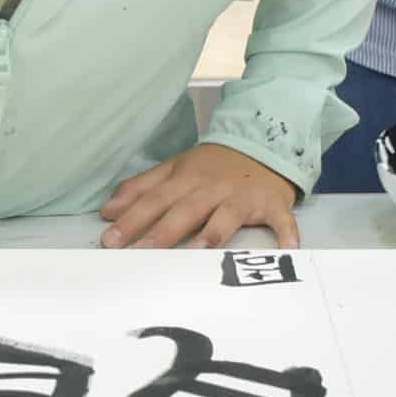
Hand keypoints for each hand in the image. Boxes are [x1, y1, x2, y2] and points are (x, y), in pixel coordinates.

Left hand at [100, 142, 299, 249]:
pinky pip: (280, 221)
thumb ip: (140, 188)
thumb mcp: (174, 169)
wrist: (263, 144)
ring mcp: (242, 198)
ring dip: (213, 233)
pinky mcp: (272, 205)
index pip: (154, 200)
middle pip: (184, 211)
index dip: (132, 219)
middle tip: (141, 252)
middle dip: (162, 231)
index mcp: (186, 179)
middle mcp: (212, 189)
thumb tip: (108, 210)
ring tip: (199, 250)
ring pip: (225, 217)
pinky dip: (287, 234)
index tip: (111, 240)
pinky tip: (288, 250)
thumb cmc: (212, 165)